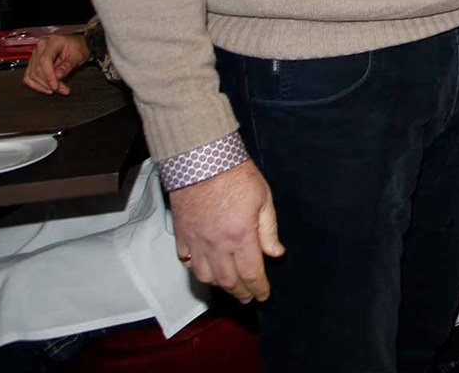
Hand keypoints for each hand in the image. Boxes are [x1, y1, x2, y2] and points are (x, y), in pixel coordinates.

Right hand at [22, 33, 89, 94]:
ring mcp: (35, 54)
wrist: (76, 44)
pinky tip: (46, 89)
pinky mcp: (33, 62)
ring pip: (32, 74)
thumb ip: (68, 65)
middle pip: (38, 69)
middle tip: (61, 89)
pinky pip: (29, 76)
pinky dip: (35, 85)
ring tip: (58, 89)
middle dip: (48, 83)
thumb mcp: (78, 56)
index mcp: (53, 42)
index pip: (45, 60)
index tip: (56, 86)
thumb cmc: (78, 47)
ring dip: (43, 85)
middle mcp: (40, 47)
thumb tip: (58, 76)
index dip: (49, 75)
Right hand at [169, 160, 284, 302]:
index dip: (259, 288)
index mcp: (240, 237)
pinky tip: (205, 267)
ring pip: (205, 276)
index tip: (263, 296)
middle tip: (248, 297)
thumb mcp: (264, 199)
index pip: (251, 273)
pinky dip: (196, 268)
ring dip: (219, 284)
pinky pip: (186, 261)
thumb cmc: (237, 176)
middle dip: (240, 292)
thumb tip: (276, 254)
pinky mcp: (182, 234)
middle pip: (228, 281)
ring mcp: (196, 242)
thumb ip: (269, 231)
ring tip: (230, 285)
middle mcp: (216, 245)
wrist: (203, 160)